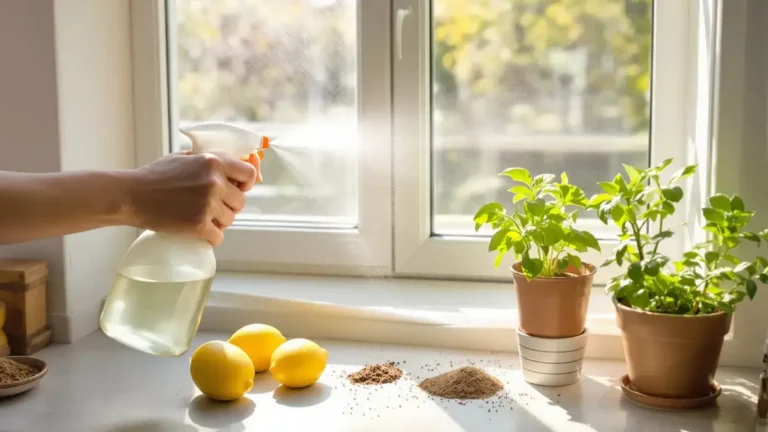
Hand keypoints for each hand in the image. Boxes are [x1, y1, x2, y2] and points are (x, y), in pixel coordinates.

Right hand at [126, 152, 259, 245]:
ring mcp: (208, 204)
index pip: (249, 173)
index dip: (245, 183)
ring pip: (230, 220)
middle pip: (240, 201)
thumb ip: (208, 161)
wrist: (131, 195)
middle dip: (229, 206)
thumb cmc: (155, 176)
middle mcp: (214, 181)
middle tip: (211, 207)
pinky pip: (218, 236)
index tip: (238, 189)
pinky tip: (200, 233)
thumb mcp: (184, 157)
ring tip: (200, 217)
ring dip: (219, 222)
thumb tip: (233, 167)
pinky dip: (210, 237)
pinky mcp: (199, 224)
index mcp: (213, 161)